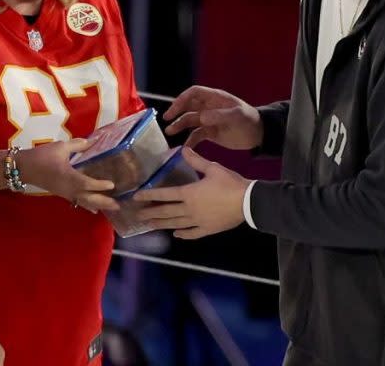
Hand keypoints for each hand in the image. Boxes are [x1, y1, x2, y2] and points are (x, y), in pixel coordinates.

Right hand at [17, 139, 118, 212]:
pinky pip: (78, 202)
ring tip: (112, 208)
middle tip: (118, 205)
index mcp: (69, 177)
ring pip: (84, 202)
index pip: (87, 183)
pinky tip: (95, 210)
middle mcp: (69, 188)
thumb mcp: (60, 147)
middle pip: (89, 198)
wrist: (24, 168)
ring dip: (99, 205)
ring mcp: (65, 193)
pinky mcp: (62, 194)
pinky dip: (88, 206)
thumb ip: (78, 145)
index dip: (100, 185)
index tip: (112, 185)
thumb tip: (93, 142)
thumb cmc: (42, 157)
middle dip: (104, 201)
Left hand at [133, 147, 248, 238]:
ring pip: (175, 224)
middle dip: (150, 213)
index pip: (164, 194)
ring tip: (149, 226)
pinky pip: (192, 234)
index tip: (136, 197)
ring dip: (161, 224)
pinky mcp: (207, 229)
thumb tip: (182, 149)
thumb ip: (196, 160)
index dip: (149, 195)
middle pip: (166, 212)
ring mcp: (198, 221)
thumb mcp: (213, 168)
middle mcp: (189, 209)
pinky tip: (176, 235)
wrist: (249, 202)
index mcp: (189, 193)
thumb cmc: (230, 183)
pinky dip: (183, 234)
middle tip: (136, 216)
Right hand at [163, 86, 262, 149]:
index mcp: (214, 98)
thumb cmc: (249, 120)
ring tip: (170, 132)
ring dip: (179, 125)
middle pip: (188, 106)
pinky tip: (184, 147)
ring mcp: (208, 120)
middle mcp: (208, 108)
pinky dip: (189, 140)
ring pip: (190, 121)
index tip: (174, 108)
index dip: (182, 98)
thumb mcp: (236, 115)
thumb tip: (201, 117)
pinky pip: (196, 135)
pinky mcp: (210, 133)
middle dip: (177, 111)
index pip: (194, 93)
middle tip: (167, 119)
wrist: (258, 134)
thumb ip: (219, 115)